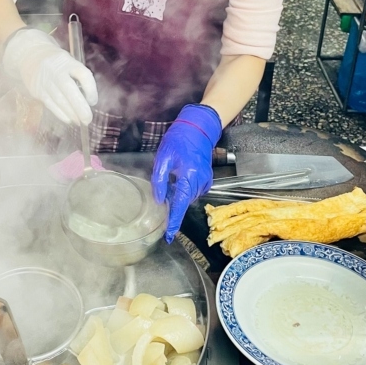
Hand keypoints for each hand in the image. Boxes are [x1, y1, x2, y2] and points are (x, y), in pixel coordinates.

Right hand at [3, 28, 97, 124]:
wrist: (30, 55)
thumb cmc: (56, 62)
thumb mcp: (69, 62)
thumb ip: (78, 78)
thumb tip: (88, 101)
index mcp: (68, 62)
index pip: (83, 75)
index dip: (91, 89)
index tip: (93, 101)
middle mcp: (56, 70)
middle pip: (70, 89)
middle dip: (80, 107)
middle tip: (88, 119)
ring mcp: (44, 81)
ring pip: (59, 100)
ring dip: (71, 113)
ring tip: (80, 121)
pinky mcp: (37, 90)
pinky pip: (50, 104)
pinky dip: (60, 113)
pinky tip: (69, 119)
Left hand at [152, 104, 221, 242]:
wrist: (198, 128)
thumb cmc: (179, 140)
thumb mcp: (163, 158)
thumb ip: (160, 180)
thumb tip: (158, 199)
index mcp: (188, 176)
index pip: (180, 205)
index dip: (173, 222)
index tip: (168, 236)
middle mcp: (199, 181)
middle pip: (184, 202)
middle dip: (173, 206)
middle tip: (161, 201)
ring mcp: (205, 180)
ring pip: (188, 197)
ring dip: (178, 196)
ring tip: (170, 182)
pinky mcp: (206, 179)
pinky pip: (193, 191)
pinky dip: (184, 189)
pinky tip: (179, 178)